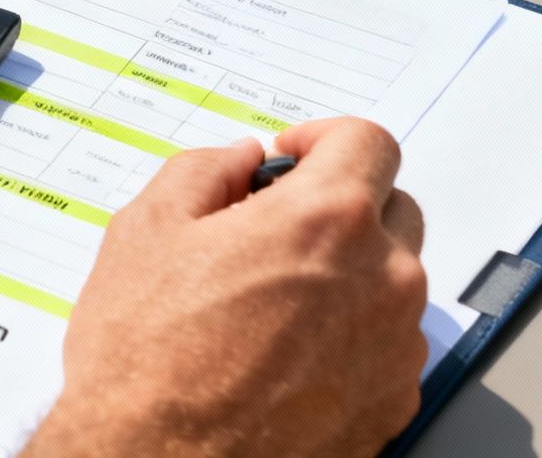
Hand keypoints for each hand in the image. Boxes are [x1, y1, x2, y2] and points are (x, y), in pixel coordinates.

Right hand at [23, 118, 427, 457]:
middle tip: (273, 228)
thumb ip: (203, 171)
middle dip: (339, 206)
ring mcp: (395, 348)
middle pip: (391, 209)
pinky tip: (284, 354)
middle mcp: (381, 279)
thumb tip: (236, 161)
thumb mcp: (146, 230)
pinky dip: (349, 335)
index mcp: (325, 221)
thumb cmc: (147, 358)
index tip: (293, 157)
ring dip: (346, 273)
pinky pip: (386, 345)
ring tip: (269, 303)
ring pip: (390, 281)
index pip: (367, 142)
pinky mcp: (392, 403)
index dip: (324, 137)